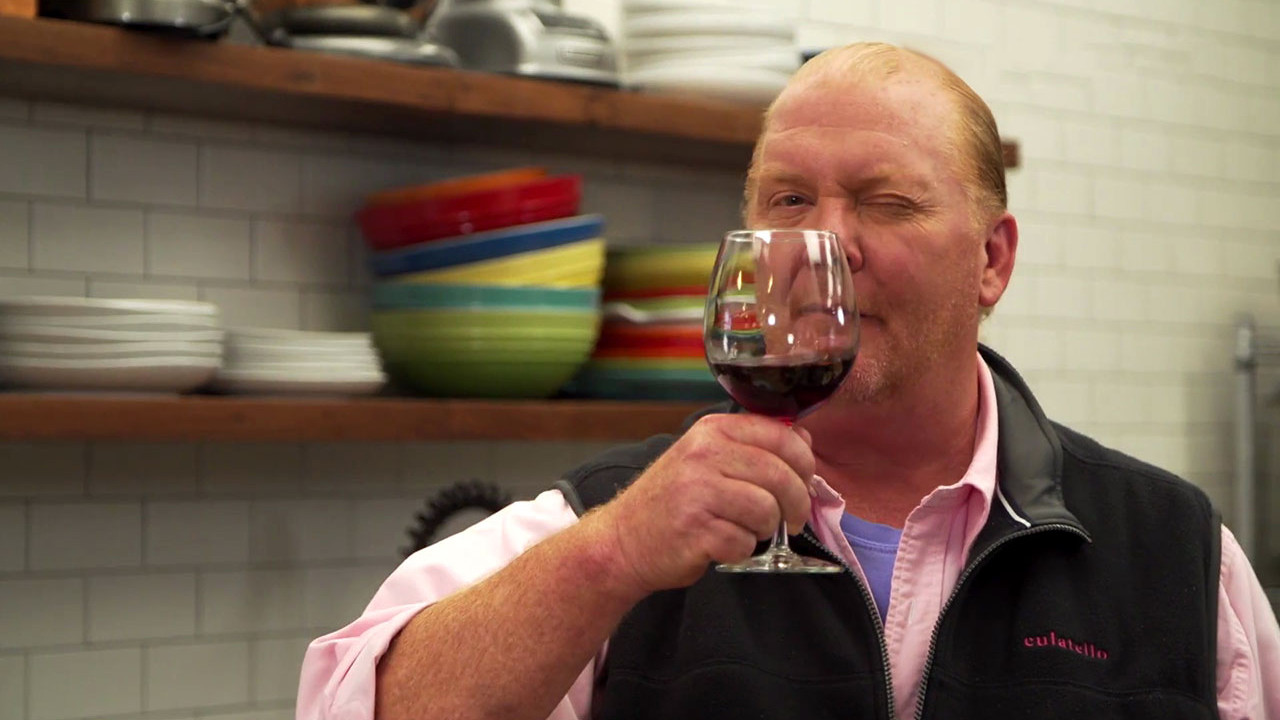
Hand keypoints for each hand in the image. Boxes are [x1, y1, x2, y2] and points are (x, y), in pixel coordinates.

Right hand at [584, 413, 815, 593]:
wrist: (623, 540)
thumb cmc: (673, 500)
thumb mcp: (707, 458)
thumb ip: (753, 446)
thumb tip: (805, 439)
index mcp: (711, 430)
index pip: (781, 436)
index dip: (804, 462)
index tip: (804, 480)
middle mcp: (703, 454)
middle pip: (780, 476)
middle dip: (796, 503)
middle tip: (791, 518)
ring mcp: (696, 491)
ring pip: (766, 511)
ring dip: (764, 529)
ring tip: (745, 529)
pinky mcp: (695, 529)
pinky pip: (744, 542)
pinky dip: (740, 550)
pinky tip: (721, 544)